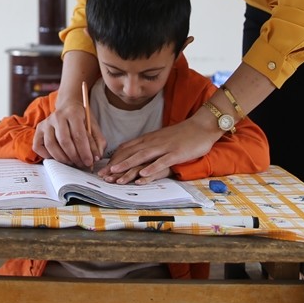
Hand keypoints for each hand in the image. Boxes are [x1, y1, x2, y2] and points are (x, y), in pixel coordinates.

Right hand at [32, 103, 104, 168]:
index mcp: (73, 113)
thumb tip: (96, 157)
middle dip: (74, 157)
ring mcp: (46, 123)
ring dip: (62, 158)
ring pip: (51, 145)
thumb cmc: (81, 118)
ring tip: (72, 162)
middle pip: (64, 141)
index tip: (89, 162)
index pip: (78, 135)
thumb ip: (98, 141)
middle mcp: (57, 116)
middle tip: (81, 164)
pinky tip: (58, 157)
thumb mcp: (93, 126)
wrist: (68, 106)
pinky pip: (38, 147)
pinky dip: (47, 155)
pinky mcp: (38, 130)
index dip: (84, 151)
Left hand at [98, 114, 218, 184]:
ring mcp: (164, 147)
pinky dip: (151, 168)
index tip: (103, 169)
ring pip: (142, 157)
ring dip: (127, 166)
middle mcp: (153, 142)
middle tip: (102, 176)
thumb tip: (135, 155)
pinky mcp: (176, 153)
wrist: (201, 126)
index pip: (126, 148)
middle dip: (115, 165)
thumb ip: (149, 147)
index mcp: (148, 139)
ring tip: (115, 175)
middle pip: (130, 154)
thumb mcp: (161, 139)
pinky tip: (143, 174)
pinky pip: (162, 161)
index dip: (113, 159)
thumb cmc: (182, 135)